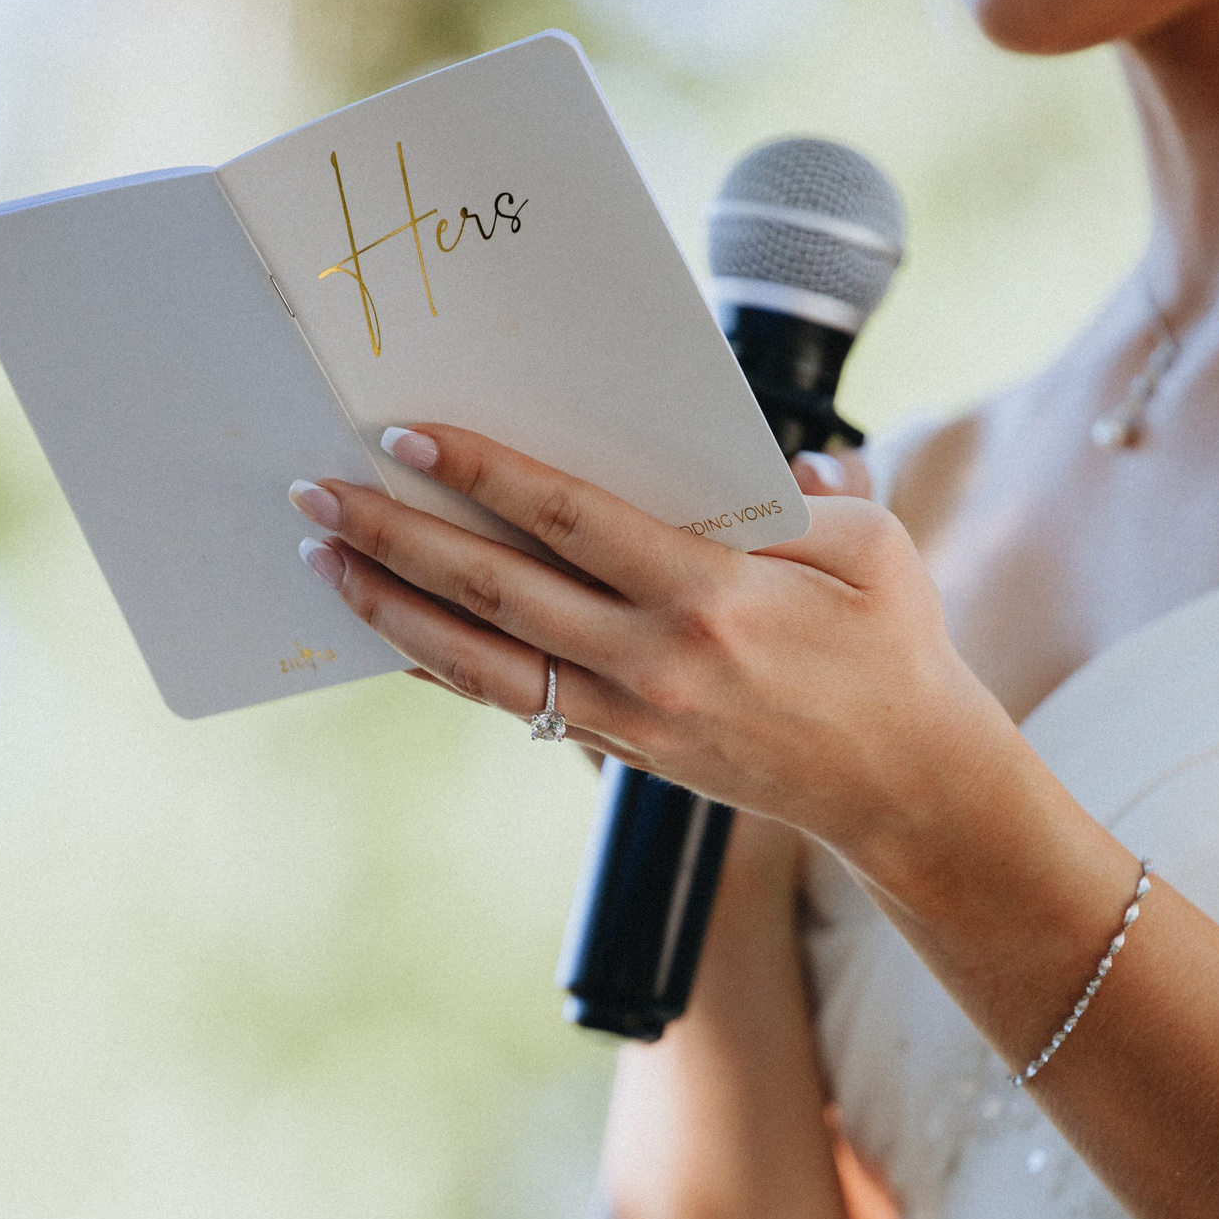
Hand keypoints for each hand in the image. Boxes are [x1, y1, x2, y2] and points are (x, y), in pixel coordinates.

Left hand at [289, 426, 1011, 859]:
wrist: (902, 785)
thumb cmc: (893, 650)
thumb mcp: (871, 549)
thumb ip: (798, 495)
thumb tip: (734, 456)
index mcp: (715, 596)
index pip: (572, 521)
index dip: (483, 474)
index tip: (408, 434)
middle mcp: (656, 662)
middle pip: (497, 591)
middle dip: (397, 537)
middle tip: (316, 491)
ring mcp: (630, 715)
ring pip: (481, 660)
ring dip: (392, 608)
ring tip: (322, 559)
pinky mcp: (622, 747)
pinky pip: (510, 702)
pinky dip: (439, 669)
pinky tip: (386, 637)